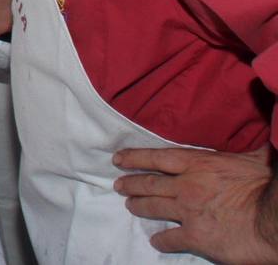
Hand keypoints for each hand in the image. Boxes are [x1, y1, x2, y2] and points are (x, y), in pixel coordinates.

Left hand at [113, 146, 277, 261]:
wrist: (273, 220)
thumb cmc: (266, 186)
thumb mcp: (255, 158)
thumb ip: (246, 149)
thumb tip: (260, 138)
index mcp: (199, 163)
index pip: (157, 157)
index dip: (135, 158)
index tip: (118, 159)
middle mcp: (186, 186)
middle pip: (150, 183)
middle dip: (131, 184)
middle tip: (119, 185)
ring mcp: (187, 212)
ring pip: (153, 207)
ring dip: (139, 206)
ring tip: (130, 205)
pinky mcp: (195, 237)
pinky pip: (171, 239)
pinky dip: (161, 241)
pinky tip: (156, 242)